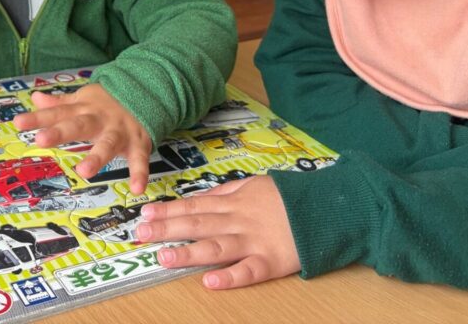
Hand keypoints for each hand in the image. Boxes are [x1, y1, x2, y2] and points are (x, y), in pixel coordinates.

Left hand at [13, 84, 151, 193]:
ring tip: (83, 172)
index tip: (18, 123)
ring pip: (107, 144)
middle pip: (78, 125)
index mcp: (82, 110)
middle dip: (60, 132)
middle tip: (41, 140)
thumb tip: (36, 98)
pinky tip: (136, 189)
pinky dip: (139, 174)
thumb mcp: (83, 99)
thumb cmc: (107, 102)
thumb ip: (59, 103)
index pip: (56, 113)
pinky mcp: (138, 143)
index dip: (37, 118)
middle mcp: (99, 120)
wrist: (145, 91)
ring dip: (97, 157)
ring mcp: (119, 131)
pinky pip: (139, 160)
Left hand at [135, 175, 299, 288]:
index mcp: (234, 202)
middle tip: (140, 235)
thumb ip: (225, 193)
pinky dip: (230, 277)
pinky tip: (210, 282)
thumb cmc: (288, 196)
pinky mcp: (273, 262)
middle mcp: (240, 221)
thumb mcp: (253, 184)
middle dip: (167, 230)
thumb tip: (196, 198)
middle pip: (198, 225)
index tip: (145, 214)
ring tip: (164, 257)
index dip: (168, 210)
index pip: (194, 206)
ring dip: (189, 253)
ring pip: (217, 247)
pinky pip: (249, 271)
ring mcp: (255, 242)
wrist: (327, 206)